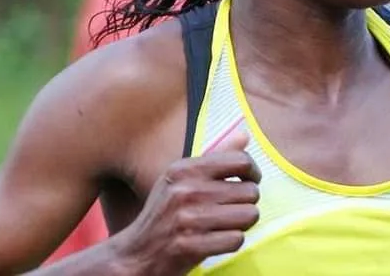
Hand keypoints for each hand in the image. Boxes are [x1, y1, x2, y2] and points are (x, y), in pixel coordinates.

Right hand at [113, 130, 260, 275]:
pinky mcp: (190, 245)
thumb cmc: (164, 214)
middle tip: (231, 210)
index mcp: (185, 169)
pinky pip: (236, 239)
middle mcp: (185, 190)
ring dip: (242, 224)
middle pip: (250, 191)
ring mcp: (187, 218)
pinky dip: (231, 242)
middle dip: (247, 204)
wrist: (136, 254)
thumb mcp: (180, 179)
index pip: (241, 160)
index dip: (253, 173)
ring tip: (225, 225)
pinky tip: (216, 240)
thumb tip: (245, 135)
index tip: (249, 182)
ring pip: (248, 215)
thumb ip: (215, 157)